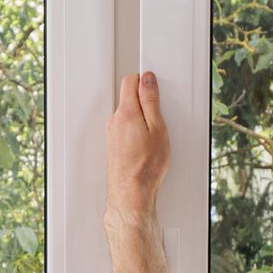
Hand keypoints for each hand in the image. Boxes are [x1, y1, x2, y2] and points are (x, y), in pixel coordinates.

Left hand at [106, 71, 170, 222]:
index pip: (130, 81)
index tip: (156, 88)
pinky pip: (126, 130)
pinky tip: (147, 147)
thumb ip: (150, 100)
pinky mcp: (114, 145)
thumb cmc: (145, 166)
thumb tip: (147, 79)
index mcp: (126, 112)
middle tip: (160, 118)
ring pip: (128, 115)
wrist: (131, 193)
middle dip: (145, 102)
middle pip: (129, 98)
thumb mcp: (157, 128)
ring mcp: (112, 133)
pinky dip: (137, 133)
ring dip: (141, 120)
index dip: (145, 81)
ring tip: (155, 137)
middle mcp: (115, 121)